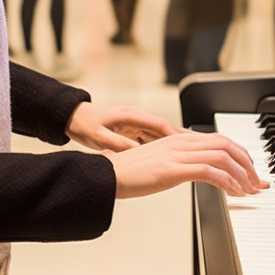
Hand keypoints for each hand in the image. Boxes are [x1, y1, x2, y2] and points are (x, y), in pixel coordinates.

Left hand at [66, 102, 184, 151]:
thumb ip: (117, 144)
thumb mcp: (99, 137)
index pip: (161, 126)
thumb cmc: (84, 124)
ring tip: (192, 157)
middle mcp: (138, 118)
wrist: (73, 117)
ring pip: (162, 136)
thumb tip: (135, 152)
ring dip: (176, 145)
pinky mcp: (133, 130)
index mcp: (132, 116)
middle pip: (167, 130)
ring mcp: (136, 124)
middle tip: (201, 151)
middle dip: (184, 140)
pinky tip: (170, 158)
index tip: (190, 146)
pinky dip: (163, 148)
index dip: (177, 136)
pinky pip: (153, 139)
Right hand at [104, 132, 266, 197]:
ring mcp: (177, 154)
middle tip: (255, 181)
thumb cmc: (129, 173)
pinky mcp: (173, 169)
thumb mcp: (159, 163)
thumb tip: (198, 171)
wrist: (106, 175)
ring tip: (248, 190)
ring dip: (241, 174)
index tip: (250, 169)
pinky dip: (227, 182)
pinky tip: (233, 193)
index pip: (219, 139)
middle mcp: (181, 141)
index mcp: (178, 138)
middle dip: (247, 163)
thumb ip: (179, 162)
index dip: (239, 153)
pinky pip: (210, 172)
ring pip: (222, 156)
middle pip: (226, 144)